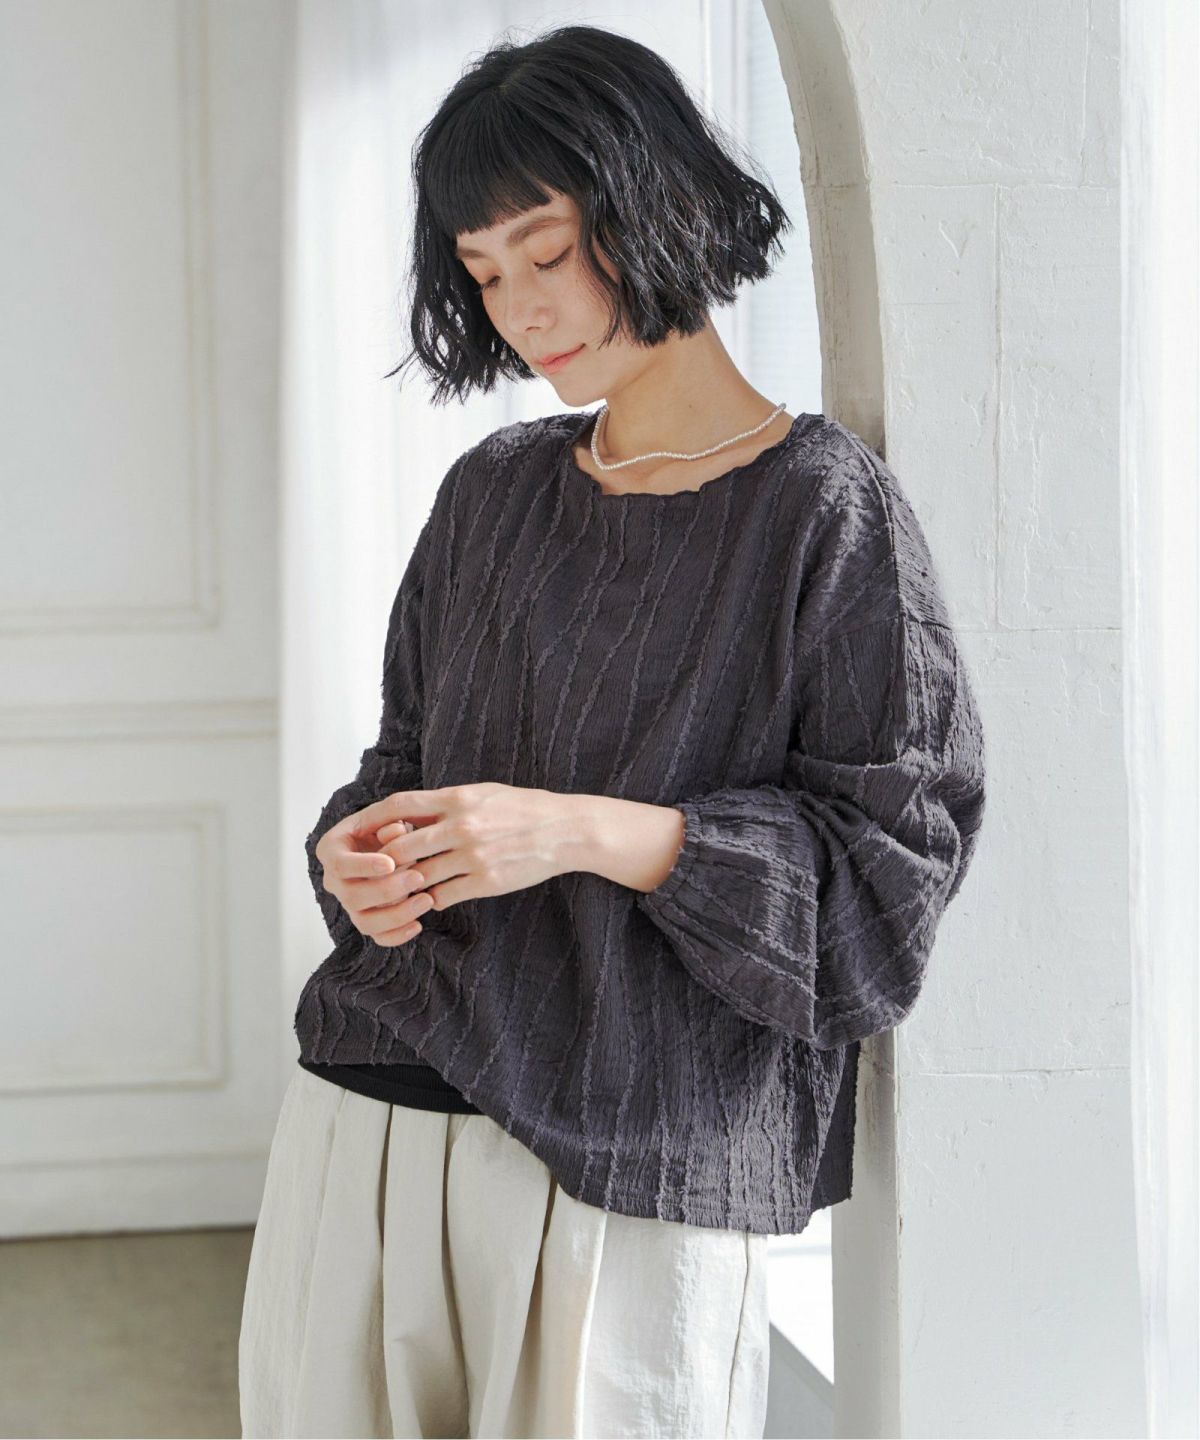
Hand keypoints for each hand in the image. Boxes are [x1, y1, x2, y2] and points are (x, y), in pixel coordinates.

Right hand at [314, 815, 434, 946]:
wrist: (390, 844)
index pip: (340, 865)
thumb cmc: (385, 827)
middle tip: (418, 878)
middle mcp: (335, 881)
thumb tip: (396, 832)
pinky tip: (418, 924)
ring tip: (426, 900)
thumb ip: (389, 822)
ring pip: (364, 922)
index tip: (391, 863)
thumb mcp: (386, 817)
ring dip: (396, 915)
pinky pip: (377, 936)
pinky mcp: (366, 920)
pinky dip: (397, 935)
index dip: (364, 866)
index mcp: (331, 851)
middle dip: (387, 890)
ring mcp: (349, 904)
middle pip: (352, 897)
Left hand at [364, 781, 572, 913]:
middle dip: (385, 860)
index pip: (400, 805)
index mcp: (457, 799)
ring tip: (402, 888)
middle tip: (377, 868)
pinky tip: (431, 900)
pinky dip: (432, 900)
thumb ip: (447, 804)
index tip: (358, 828)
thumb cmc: (522, 809)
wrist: (564, 830)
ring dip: (406, 884)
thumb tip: (409, 813)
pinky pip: (444, 896)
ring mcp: (473, 856)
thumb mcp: (482, 794)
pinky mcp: (486, 882)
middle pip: (402, 846)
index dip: (373, 818)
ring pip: (420, 875)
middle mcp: (461, 826)